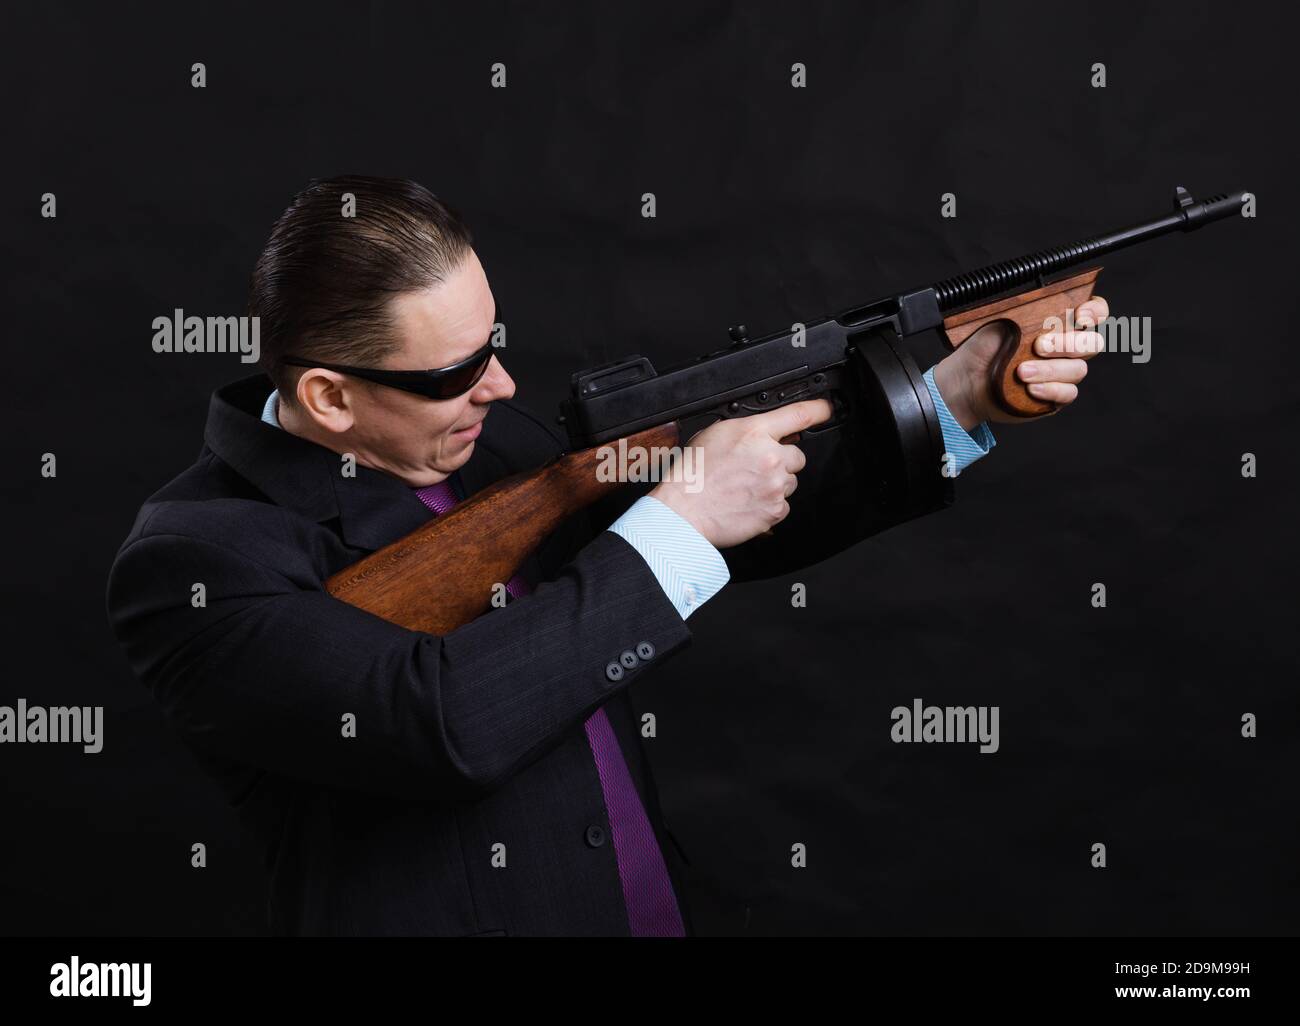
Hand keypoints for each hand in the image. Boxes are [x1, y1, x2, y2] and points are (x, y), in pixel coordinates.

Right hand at [648, 399, 831, 547]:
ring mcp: (774, 485)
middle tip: (756, 469)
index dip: (817, 410)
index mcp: (754, 432)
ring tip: (746, 488)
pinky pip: (783, 505)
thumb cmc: (692, 475)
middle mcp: (770, 456)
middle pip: (797, 455)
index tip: (825, 410)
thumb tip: (763, 433)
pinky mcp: (774, 510)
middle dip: (782, 461)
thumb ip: (746, 431)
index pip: (798, 414)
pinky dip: (769, 506)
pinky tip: (747, 503)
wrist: (684, 510)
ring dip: (775, 484)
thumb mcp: (715, 435)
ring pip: (790, 482)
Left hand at [931, 296, 1108, 428]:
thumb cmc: (984, 347)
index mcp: (1058, 322)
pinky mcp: (1055, 396)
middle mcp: (1066, 347)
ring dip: (1050, 369)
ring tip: (1020, 372)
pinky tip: (1030, 389)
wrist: (966, 380)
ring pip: (1078, 370)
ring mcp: (1062, 372)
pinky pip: (1068, 393)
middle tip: (1039, 346)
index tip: (1079, 316)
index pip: (1094, 312)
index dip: (1095, 312)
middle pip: (1093, 343)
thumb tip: (1047, 307)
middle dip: (1068, 344)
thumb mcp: (1000, 320)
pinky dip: (1050, 389)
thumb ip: (1028, 311)